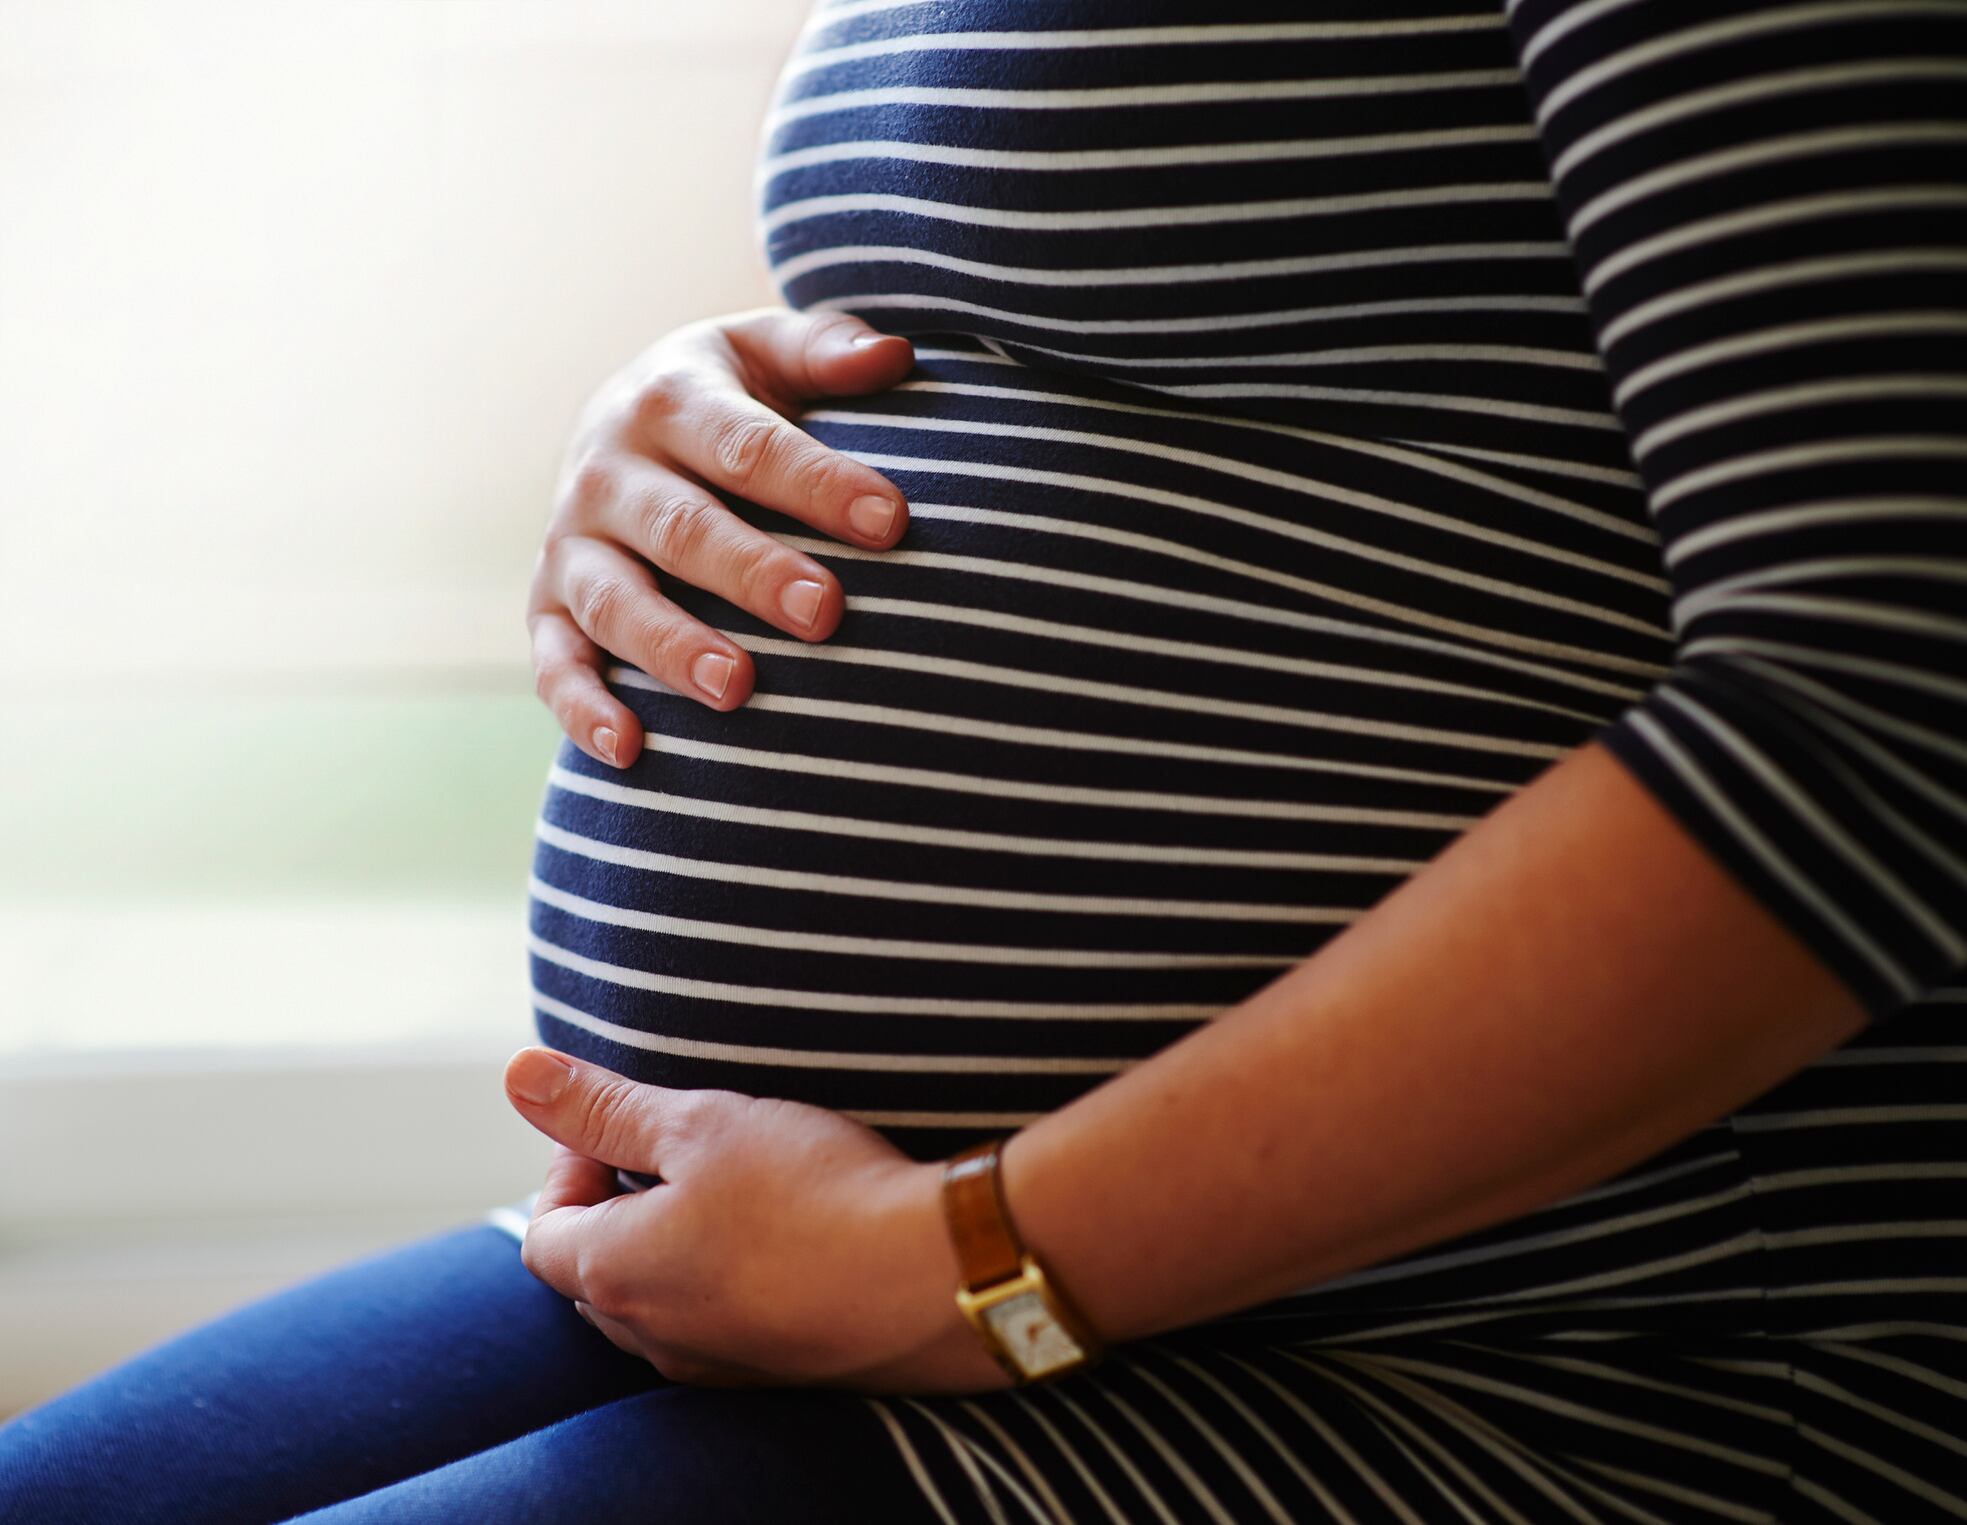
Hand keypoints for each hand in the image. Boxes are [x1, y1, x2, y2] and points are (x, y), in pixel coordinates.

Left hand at [503, 1047, 1015, 1395]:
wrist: (934, 1276)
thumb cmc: (811, 1191)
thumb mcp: (700, 1121)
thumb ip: (604, 1106)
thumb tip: (517, 1075)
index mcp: (614, 1275)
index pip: (543, 1232)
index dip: (569, 1166)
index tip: (625, 1124)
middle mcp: (654, 1338)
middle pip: (595, 1275)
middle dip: (617, 1208)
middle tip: (677, 1150)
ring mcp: (717, 1366)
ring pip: (660, 1305)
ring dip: (675, 1246)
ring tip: (737, 1188)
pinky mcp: (778, 1374)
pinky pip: (722, 1326)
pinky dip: (730, 1280)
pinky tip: (790, 1236)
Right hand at [527, 308, 914, 766]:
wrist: (623, 425)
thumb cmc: (727, 398)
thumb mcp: (765, 354)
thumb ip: (826, 352)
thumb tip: (895, 356)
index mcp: (671, 399)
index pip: (749, 445)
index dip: (818, 482)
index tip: (891, 519)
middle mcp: (609, 471)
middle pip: (684, 528)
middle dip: (753, 573)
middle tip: (826, 614)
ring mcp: (572, 544)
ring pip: (615, 601)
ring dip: (672, 647)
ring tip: (738, 688)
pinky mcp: (548, 606)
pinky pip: (555, 661)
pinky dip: (582, 706)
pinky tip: (630, 748)